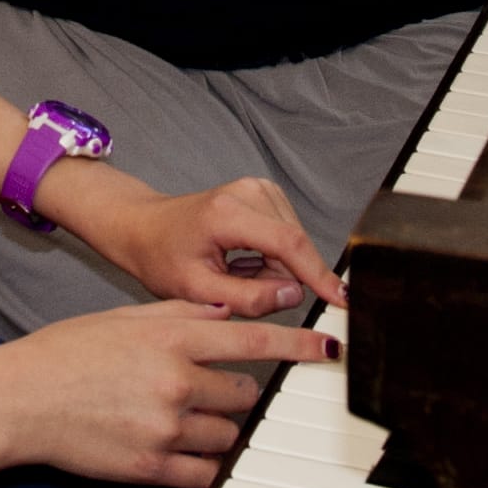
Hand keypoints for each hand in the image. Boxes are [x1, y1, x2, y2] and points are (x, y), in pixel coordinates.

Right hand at [0, 302, 333, 487]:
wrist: (23, 399)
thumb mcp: (125, 318)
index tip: (328, 351)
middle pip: (245, 394)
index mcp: (171, 340)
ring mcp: (167, 429)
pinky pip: (206, 473)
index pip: (252, 341)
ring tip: (177, 416)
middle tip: (203, 389)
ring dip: (218, 428)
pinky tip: (178, 447)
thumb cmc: (69, 352)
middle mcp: (176, 383)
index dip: (296, 348)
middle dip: (236, 392)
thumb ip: (180, 316)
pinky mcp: (153, 468)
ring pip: (229, 435)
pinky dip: (203, 464)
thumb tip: (228, 311)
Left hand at [67, 168, 344, 315]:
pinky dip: (271, 256)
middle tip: (236, 286)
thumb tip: (293, 295)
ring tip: (234, 272)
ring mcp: (258, 188)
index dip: (319, 274)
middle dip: (278, 279)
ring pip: (294, 244)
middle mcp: (249, 191)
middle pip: (294, 247)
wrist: (145, 228)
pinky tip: (242, 260)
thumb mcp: (198, 290)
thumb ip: (248, 297)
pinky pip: (287, 237)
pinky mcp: (264, 193)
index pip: (289, 243)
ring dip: (273, 269)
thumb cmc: (164, 257)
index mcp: (229, 212)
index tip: (342, 299)